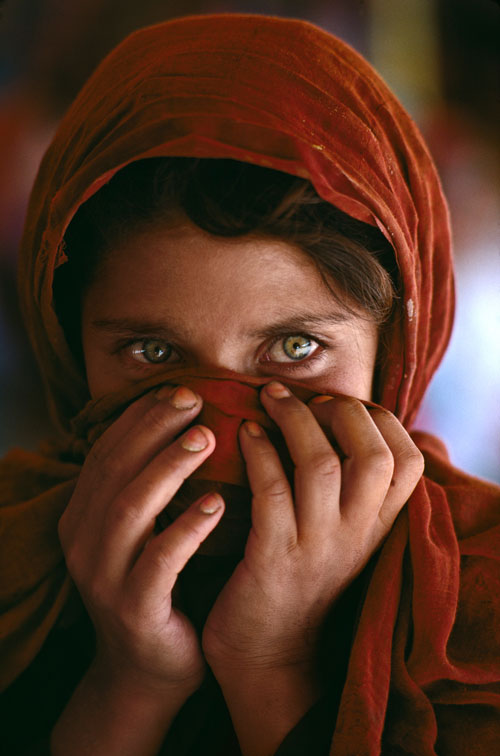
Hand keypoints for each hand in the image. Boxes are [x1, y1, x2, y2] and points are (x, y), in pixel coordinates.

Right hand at [58, 385, 224, 694]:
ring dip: (168, 467)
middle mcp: (83, 542)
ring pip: (131, 509)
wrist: (146, 670)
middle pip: (115, 470)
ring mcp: (104, 577)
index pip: (106, 453)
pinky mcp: (134, 609)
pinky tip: (218, 504)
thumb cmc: (158, 588)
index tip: (179, 390)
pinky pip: (160, 561)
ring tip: (206, 438)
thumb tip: (191, 426)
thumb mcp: (145, 533)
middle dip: (154, 430)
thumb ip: (154, 487)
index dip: (140, 418)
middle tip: (195, 400)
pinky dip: (187, 528)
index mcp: (83, 517)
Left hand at [202, 382, 423, 676]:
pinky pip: (271, 490)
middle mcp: (356, 535)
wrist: (266, 658)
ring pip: (321, 465)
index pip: (408, 461)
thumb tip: (339, 421)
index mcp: (377, 527)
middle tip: (302, 396)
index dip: (381, 420)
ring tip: (268, 398)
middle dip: (339, 410)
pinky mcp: (273, 559)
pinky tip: (245, 433)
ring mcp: (317, 548)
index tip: (341, 404)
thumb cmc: (299, 581)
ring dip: (293, 419)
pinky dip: (259, 451)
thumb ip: (352, 492)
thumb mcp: (342, 538)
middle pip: (372, 454)